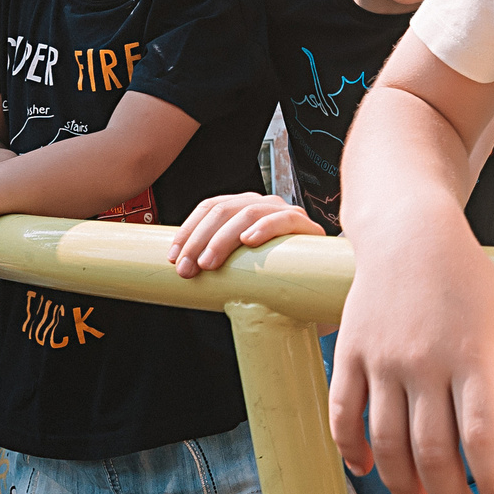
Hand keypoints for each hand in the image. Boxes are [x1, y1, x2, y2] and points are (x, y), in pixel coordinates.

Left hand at [171, 193, 321, 277]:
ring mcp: (285, 212)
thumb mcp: (241, 266)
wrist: (320, 288)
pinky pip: (284, 219)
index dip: (188, 229)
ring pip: (248, 212)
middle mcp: (263, 205)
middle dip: (199, 239)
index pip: (210, 207)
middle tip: (188, 267)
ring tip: (210, 262)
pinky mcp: (307, 226)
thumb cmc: (276, 277)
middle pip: (223, 210)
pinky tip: (250, 241)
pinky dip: (265, 227)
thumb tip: (181, 270)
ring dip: (223, 238)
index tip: (174, 256)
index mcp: (244, 209)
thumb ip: (219, 262)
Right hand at [327, 237, 493, 493]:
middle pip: (433, 452)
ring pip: (387, 444)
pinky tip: (366, 471)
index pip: (482, 436)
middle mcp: (423, 361)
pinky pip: (344, 414)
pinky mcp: (351, 354)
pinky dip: (351, 450)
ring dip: (403, 487)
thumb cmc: (465, 274)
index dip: (492, 481)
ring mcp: (382, 360)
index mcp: (470, 354)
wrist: (407, 231)